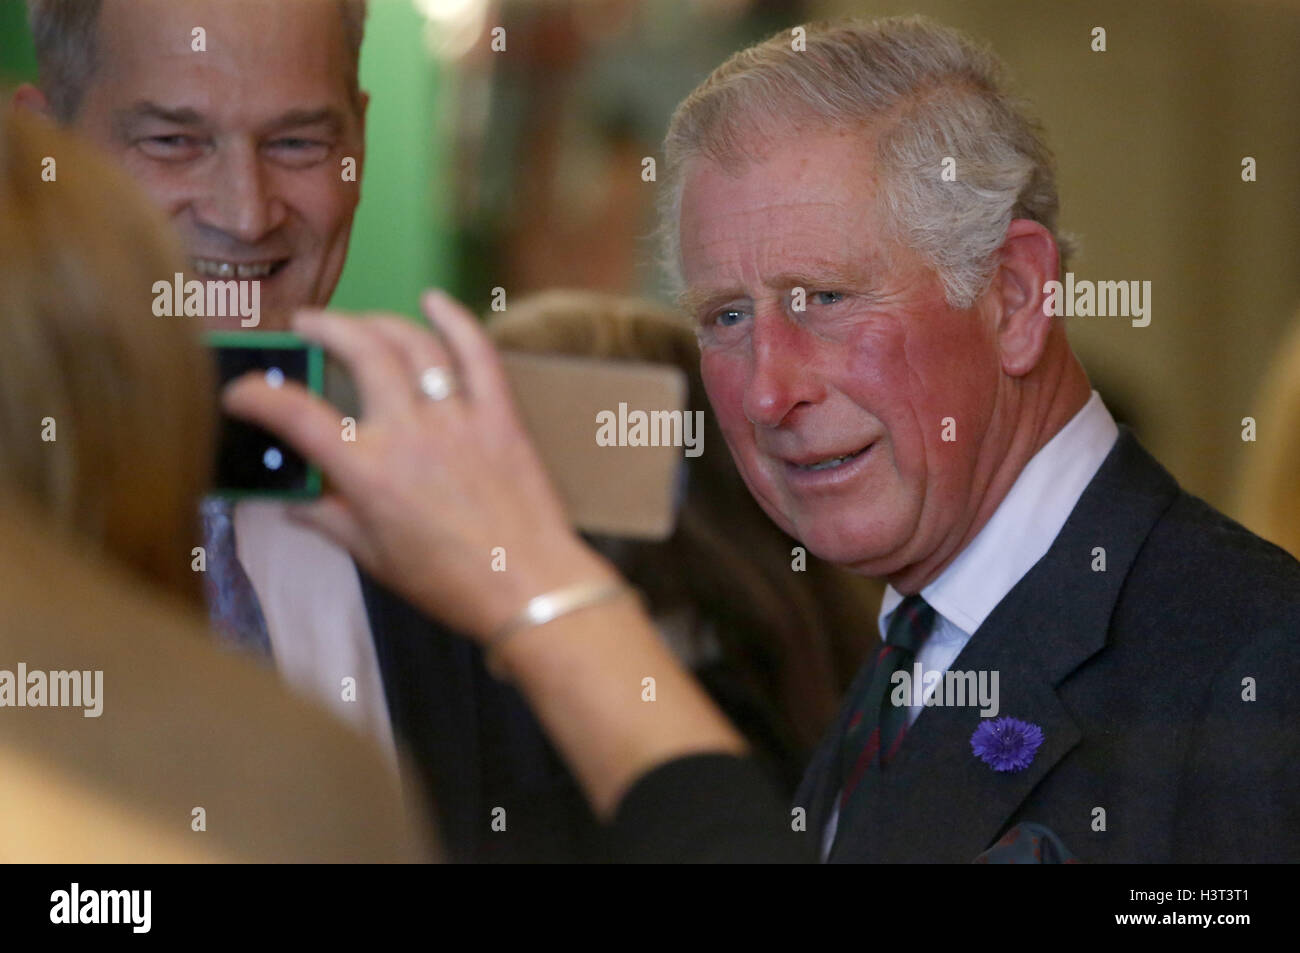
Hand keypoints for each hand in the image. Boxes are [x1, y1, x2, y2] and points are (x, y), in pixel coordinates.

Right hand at [221, 290, 617, 640]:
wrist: (530, 588)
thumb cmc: (453, 583)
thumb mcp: (376, 558)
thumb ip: (331, 521)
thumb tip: (294, 505)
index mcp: (369, 473)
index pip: (297, 416)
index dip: (258, 395)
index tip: (242, 389)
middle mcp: (410, 433)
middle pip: (360, 352)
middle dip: (324, 328)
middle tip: (307, 326)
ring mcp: (459, 419)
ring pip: (413, 344)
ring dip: (378, 321)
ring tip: (356, 321)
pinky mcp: (500, 416)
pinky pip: (478, 353)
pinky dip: (456, 320)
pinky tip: (434, 301)